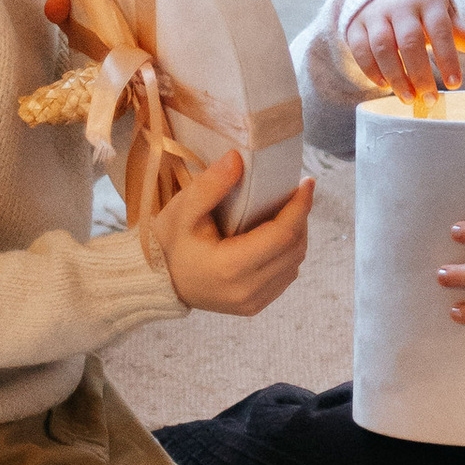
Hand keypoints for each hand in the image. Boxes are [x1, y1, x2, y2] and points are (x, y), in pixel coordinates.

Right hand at [153, 146, 314, 315]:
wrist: (157, 281)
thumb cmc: (169, 242)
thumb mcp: (183, 210)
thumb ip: (211, 184)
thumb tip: (238, 159)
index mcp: (231, 267)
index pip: (283, 235)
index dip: (300, 207)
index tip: (307, 182)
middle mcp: (247, 290)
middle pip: (294, 249)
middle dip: (301, 218)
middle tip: (296, 192)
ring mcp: (252, 302)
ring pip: (294, 264)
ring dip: (297, 235)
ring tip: (288, 211)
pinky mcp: (253, 306)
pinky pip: (285, 277)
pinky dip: (288, 254)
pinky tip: (277, 235)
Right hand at [340, 0, 464, 109]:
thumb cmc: (422, 10)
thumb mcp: (444, 16)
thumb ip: (463, 35)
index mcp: (428, 1)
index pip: (440, 30)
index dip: (448, 58)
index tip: (455, 84)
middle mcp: (401, 5)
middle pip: (410, 41)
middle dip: (420, 73)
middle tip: (430, 99)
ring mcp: (376, 14)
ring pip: (383, 47)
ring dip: (396, 76)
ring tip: (408, 98)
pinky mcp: (355, 25)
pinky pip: (360, 49)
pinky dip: (371, 70)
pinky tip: (385, 86)